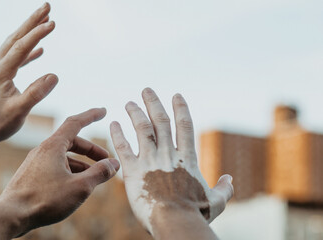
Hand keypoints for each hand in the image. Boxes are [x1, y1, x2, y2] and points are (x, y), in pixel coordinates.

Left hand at [0, 2, 56, 144]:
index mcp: (0, 72)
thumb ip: (36, 93)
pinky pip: (14, 58)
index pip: (21, 47)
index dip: (37, 34)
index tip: (53, 23)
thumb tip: (54, 75)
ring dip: (29, 32)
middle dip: (32, 21)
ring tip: (45, 22)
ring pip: (14, 45)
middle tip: (47, 6)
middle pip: (16, 38)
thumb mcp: (18, 111)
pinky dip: (27, 51)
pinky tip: (39, 51)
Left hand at [0, 108, 119, 237]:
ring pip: (63, 156)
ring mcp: (35, 162)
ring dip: (82, 163)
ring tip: (95, 176)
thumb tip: (114, 164)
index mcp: (53, 146)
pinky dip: (69, 171)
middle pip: (71, 141)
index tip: (104, 111)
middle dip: (91, 150)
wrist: (10, 215)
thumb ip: (99, 173)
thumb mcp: (79, 187)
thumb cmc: (44, 200)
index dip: (91, 116)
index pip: (75, 123)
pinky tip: (75, 185)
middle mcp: (43, 150)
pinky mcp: (31, 175)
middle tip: (106, 160)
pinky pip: (54, 166)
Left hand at [110, 88, 232, 236]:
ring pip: (142, 129)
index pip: (184, 125)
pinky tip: (113, 123)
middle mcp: (168, 154)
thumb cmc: (196, 214)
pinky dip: (118, 134)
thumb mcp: (216, 202)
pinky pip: (123, 147)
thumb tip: (230, 179)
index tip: (176, 95)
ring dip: (135, 113)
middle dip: (153, 103)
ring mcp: (150, 160)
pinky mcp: (133, 171)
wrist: (174, 222)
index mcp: (188, 158)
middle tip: (146, 90)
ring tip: (129, 103)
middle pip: (160, 121)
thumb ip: (224, 189)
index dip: (180, 108)